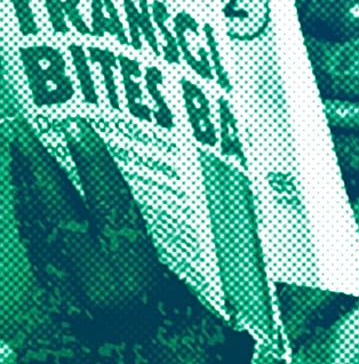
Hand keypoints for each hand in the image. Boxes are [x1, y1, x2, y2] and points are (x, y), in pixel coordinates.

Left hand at [8, 119, 240, 362]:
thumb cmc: (186, 363)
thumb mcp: (211, 350)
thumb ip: (209, 324)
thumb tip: (227, 318)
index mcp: (133, 290)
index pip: (112, 212)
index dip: (96, 167)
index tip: (79, 129)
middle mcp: (82, 302)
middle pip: (53, 226)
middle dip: (36, 178)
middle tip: (21, 134)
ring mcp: (50, 328)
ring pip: (35, 262)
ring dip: (28, 221)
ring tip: (20, 181)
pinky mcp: (38, 348)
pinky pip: (36, 307)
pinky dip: (37, 283)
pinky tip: (37, 264)